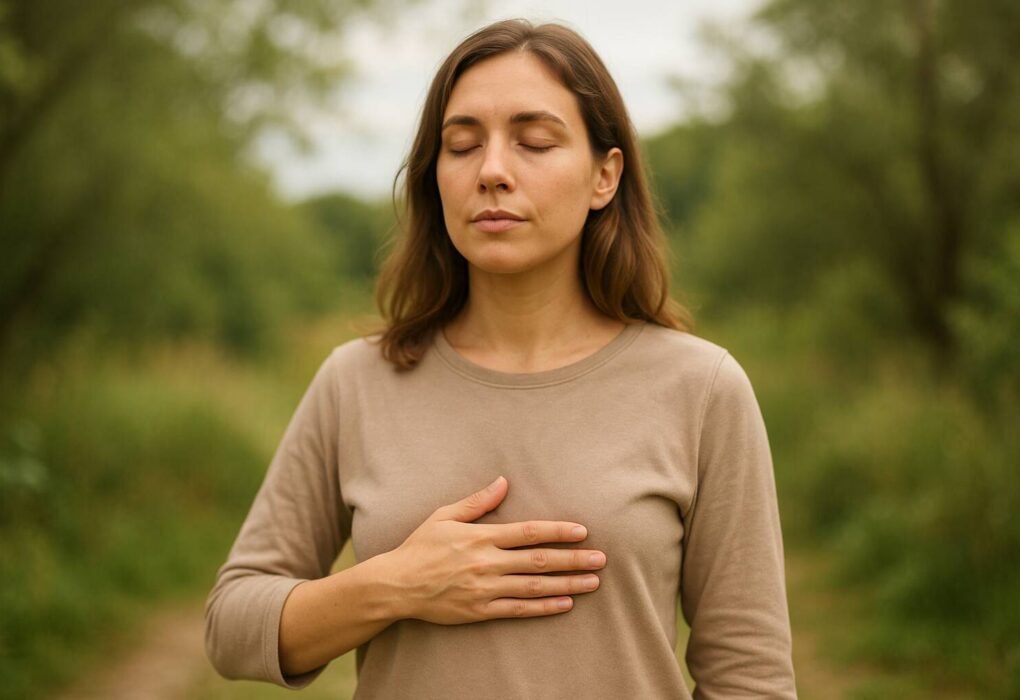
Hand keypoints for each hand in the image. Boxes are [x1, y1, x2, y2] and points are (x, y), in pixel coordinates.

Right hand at [383, 476, 605, 624]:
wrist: (396, 585)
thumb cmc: (420, 547)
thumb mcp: (444, 516)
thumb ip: (477, 502)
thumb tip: (503, 482)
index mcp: (481, 537)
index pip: (529, 532)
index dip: (558, 531)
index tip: (582, 531)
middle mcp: (488, 563)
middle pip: (539, 560)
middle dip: (573, 559)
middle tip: (601, 559)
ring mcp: (485, 589)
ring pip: (534, 586)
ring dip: (567, 584)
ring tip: (593, 582)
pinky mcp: (480, 611)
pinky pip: (518, 610)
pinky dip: (543, 607)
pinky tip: (565, 604)